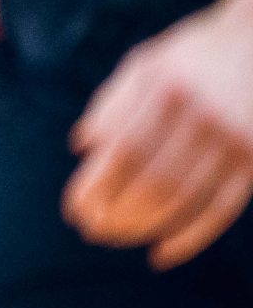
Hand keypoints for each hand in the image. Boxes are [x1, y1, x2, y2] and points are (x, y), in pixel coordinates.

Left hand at [65, 0, 252, 268]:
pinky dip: (191, 236)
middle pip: (153, 181)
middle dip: (117, 214)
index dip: (97, 187)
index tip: (74, 212)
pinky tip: (163, 252)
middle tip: (92, 232)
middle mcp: (201, 115)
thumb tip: (82, 147)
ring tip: (118, 240)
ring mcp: (234, 139)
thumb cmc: (192, 55)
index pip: (123, 151)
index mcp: (164, 88)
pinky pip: (223, 209)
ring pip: (185, 199)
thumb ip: (112, 103)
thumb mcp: (147, 63)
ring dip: (146, 227)